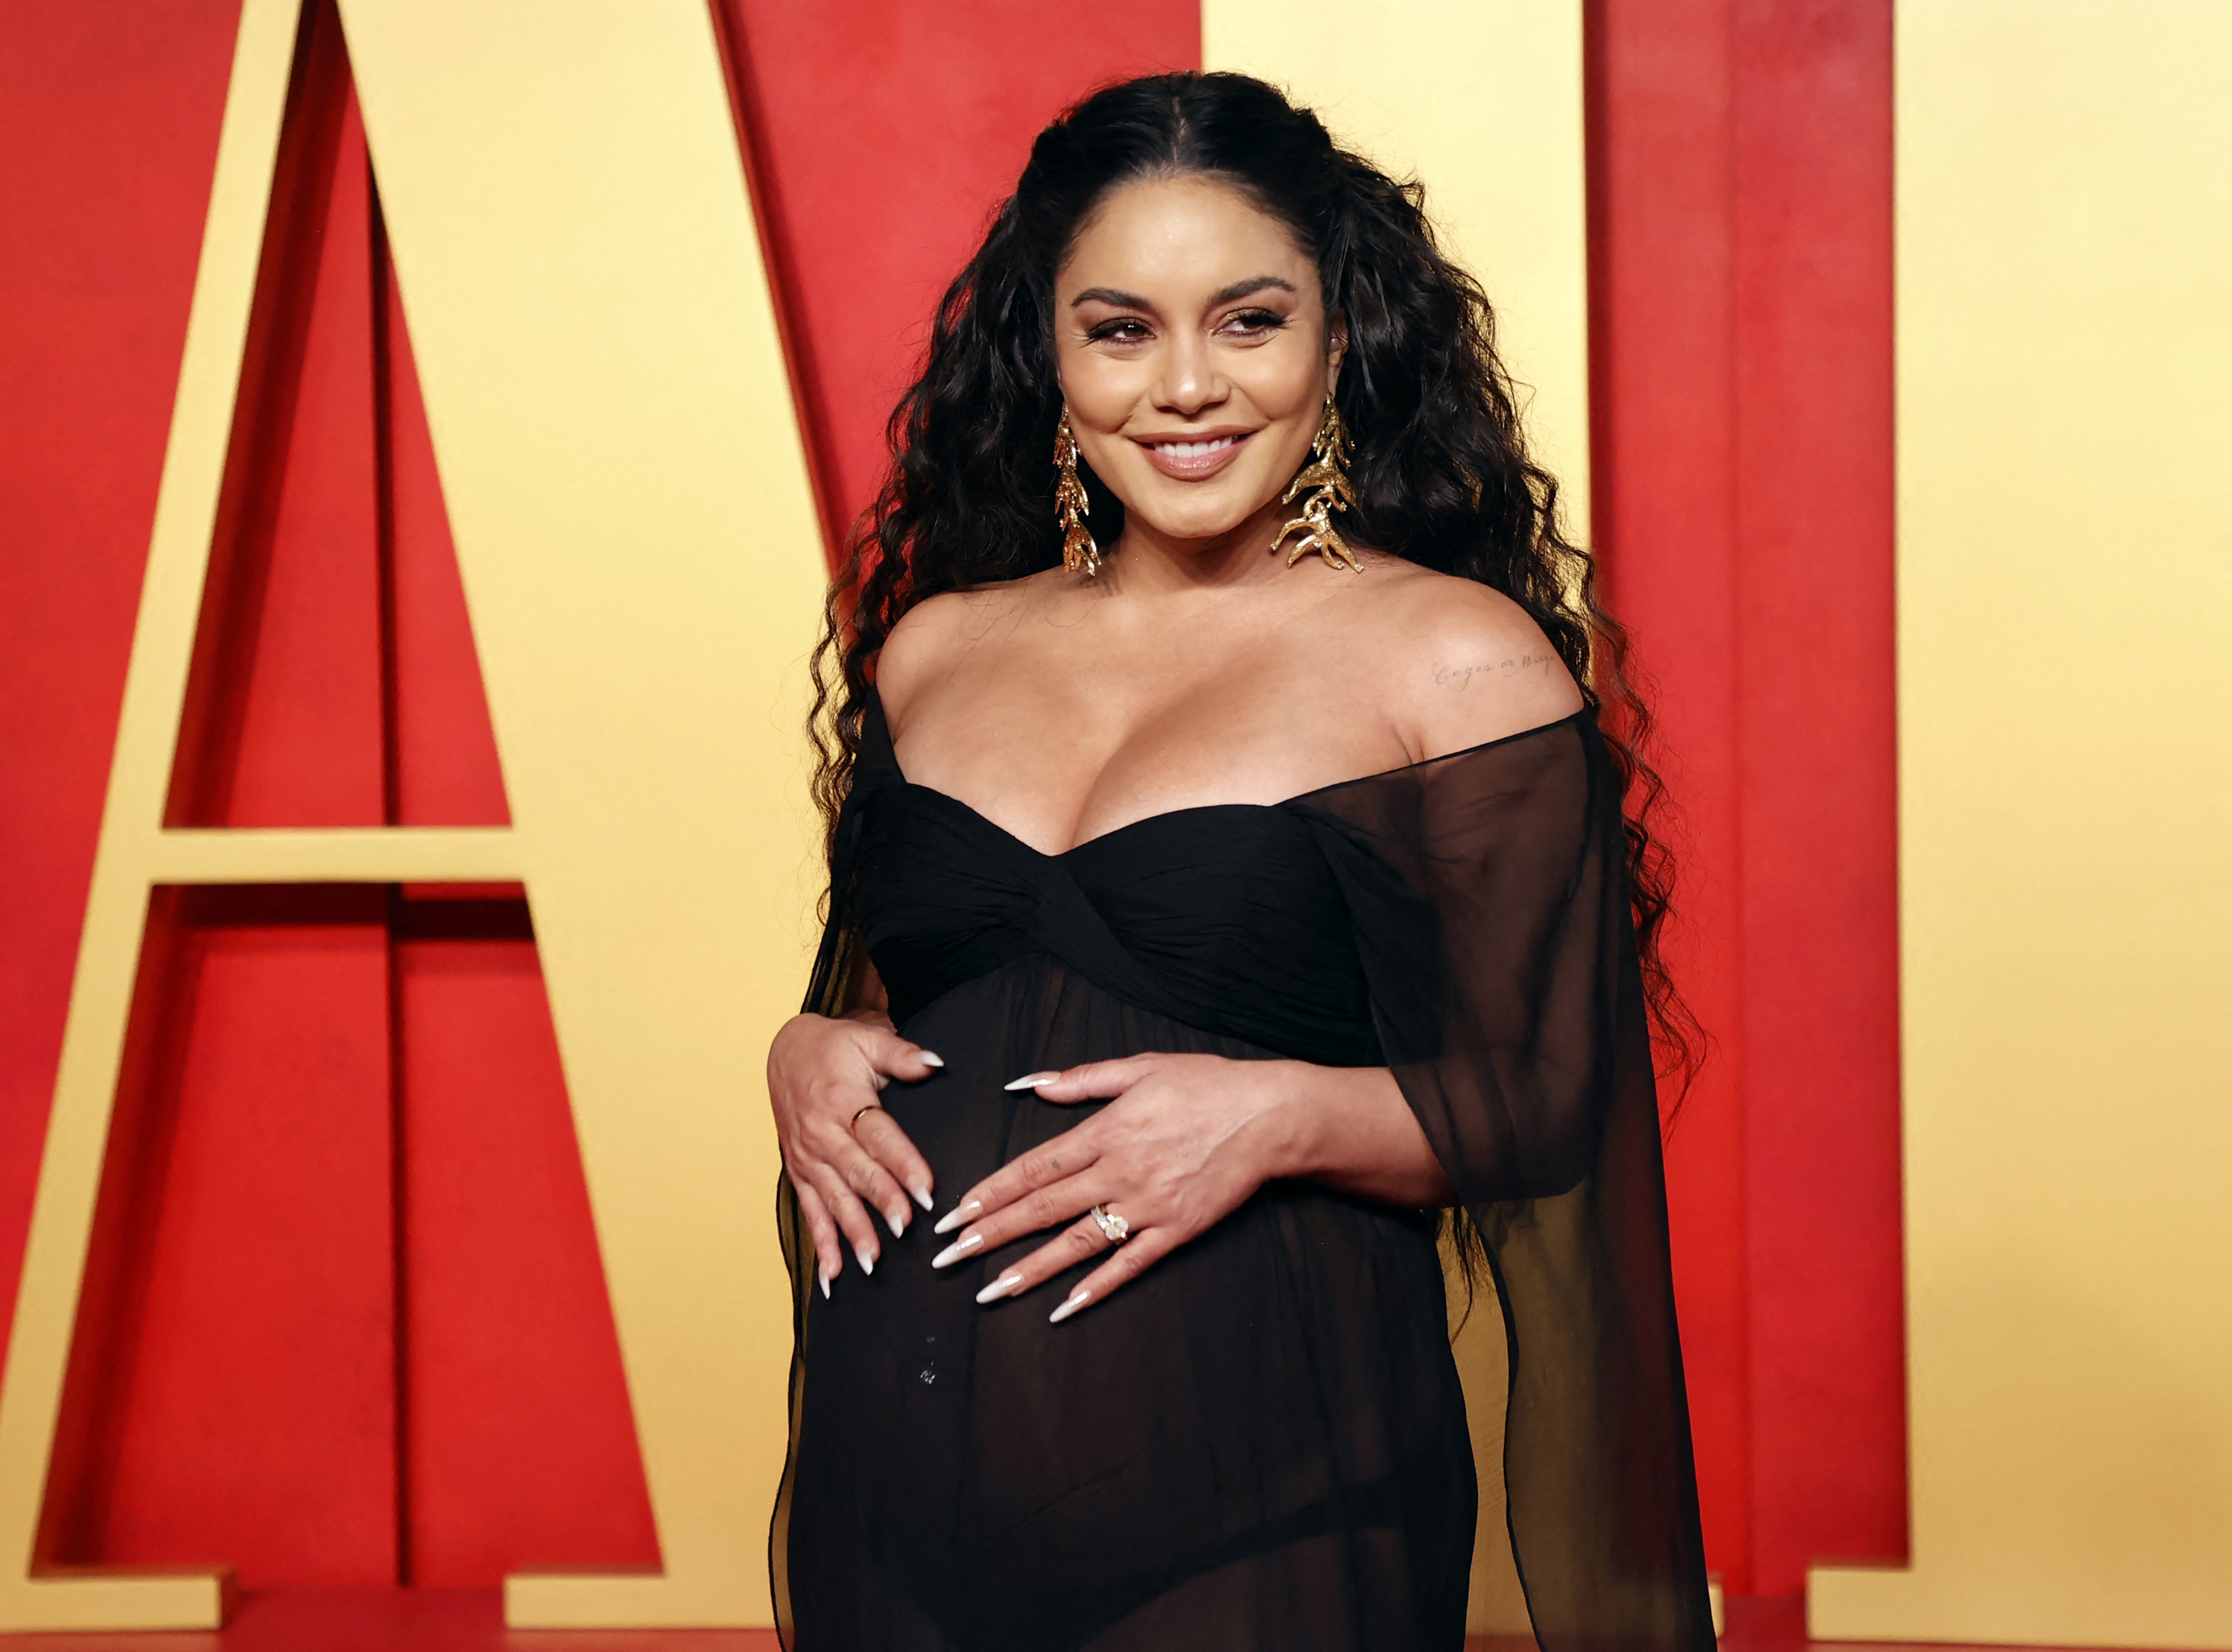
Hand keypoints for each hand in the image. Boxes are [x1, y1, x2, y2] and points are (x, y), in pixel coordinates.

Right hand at [767, 1010, 943, 1291]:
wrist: (784, 1051)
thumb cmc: (833, 1047)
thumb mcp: (867, 1039)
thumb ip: (902, 1055)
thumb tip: (936, 1063)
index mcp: (841, 1099)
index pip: (878, 1135)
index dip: (902, 1163)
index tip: (927, 1189)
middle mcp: (821, 1133)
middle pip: (856, 1172)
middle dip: (881, 1202)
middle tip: (905, 1229)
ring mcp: (807, 1156)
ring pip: (833, 1199)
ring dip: (852, 1231)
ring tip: (874, 1260)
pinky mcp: (799, 1172)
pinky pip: (810, 1212)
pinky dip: (821, 1245)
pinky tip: (833, 1276)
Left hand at [926, 1053, 1306, 1322]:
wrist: (1269, 1116)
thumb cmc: (1206, 1085)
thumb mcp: (1140, 1067)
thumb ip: (1080, 1078)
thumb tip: (1026, 1084)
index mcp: (1105, 1131)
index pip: (1034, 1168)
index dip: (990, 1192)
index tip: (955, 1214)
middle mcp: (1119, 1172)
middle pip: (1042, 1210)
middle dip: (990, 1235)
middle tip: (948, 1259)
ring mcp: (1148, 1206)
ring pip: (1077, 1244)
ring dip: (1030, 1270)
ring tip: (990, 1292)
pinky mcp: (1176, 1230)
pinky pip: (1129, 1265)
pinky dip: (1096, 1288)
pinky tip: (1064, 1308)